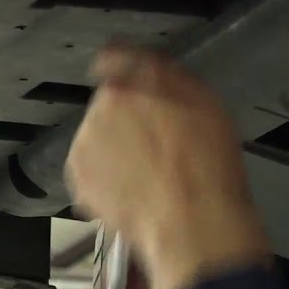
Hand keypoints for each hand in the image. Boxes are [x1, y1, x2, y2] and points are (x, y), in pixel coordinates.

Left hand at [66, 41, 270, 288]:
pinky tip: (138, 189)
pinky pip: (92, 172)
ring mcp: (86, 151)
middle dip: (130, 122)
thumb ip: (160, 71)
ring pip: (100, 140)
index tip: (137, 86)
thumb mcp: (204, 101)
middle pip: (109, 107)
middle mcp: (97, 116)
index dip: (132, 77)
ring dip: (119, 152)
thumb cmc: (207, 173)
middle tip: (161, 147)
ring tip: (152, 175)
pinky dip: (109, 179)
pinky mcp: (81, 183)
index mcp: (126, 89)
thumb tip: (129, 58)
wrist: (196, 230)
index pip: (116, 63)